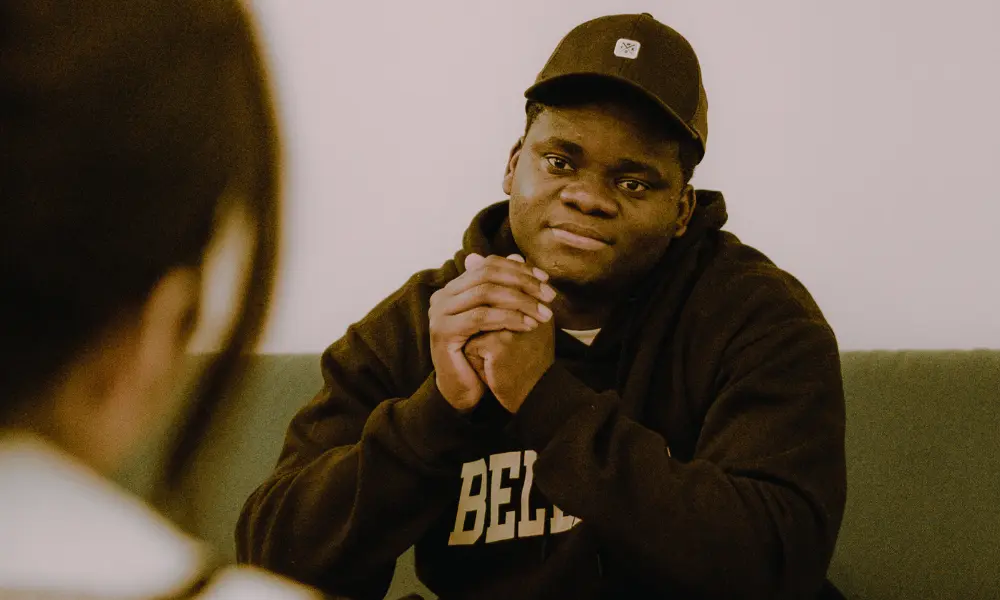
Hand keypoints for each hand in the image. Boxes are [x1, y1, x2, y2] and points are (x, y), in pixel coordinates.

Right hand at [428, 253, 555, 411]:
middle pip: (487, 275)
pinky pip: (481, 317)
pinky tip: (528, 325)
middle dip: (523, 283)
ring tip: (543, 313)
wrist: (463, 389)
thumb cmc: (483, 353)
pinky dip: (508, 318)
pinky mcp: (442, 332)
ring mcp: (439, 313)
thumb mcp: (499, 316)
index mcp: (454, 288)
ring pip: (485, 293)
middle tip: (550, 296)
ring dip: (521, 301)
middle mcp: (442, 296)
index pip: (488, 265)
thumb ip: (506, 289)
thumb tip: (518, 255)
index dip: (519, 269)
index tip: (546, 280)